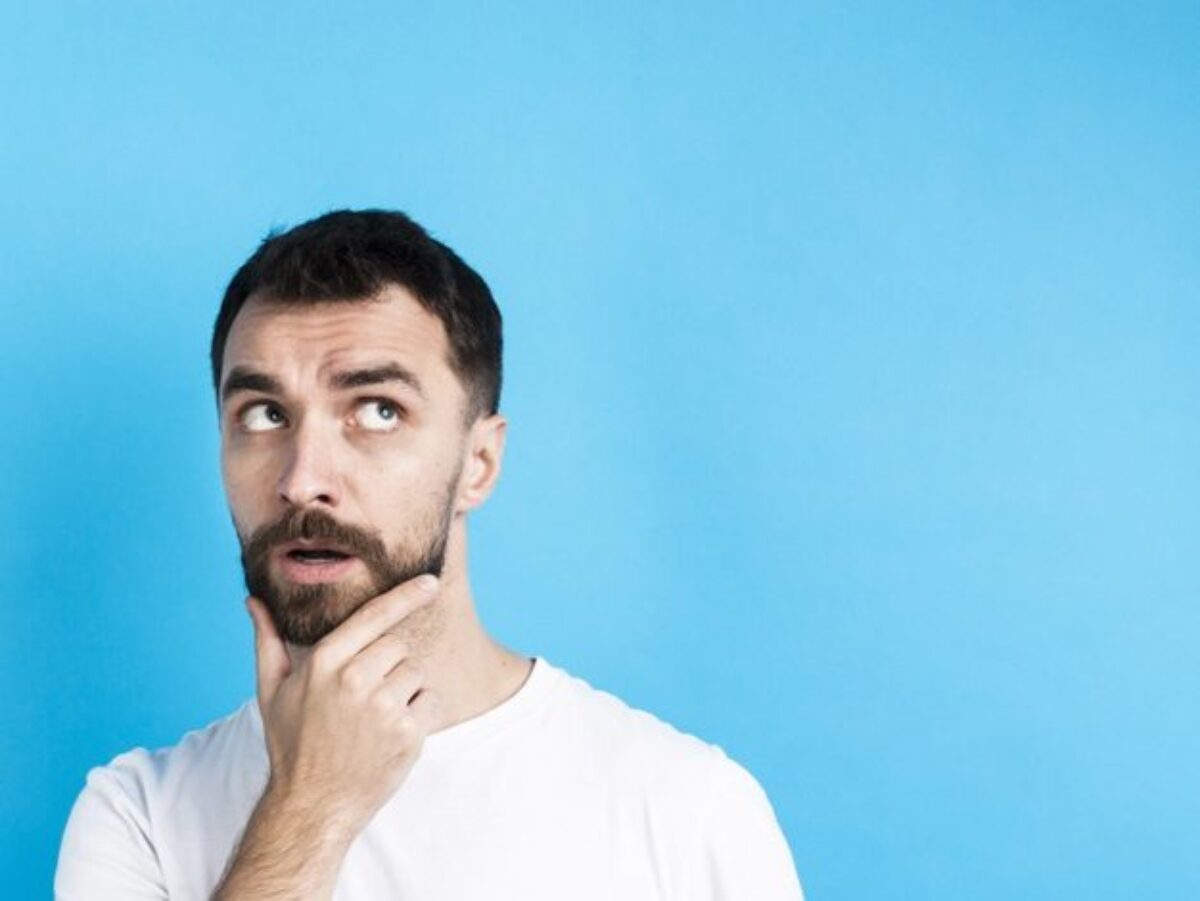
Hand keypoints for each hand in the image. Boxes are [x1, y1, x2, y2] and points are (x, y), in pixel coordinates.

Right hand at [245, 574, 442, 837]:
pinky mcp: (408, 732)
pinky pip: (431, 701)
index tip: (431, 582)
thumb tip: (253, 600)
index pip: (375, 615)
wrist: (313, 805)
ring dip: (403, 690)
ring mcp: (384, 707)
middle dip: (387, 665)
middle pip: (397, 645)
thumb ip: (268, 640)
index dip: (406, 595)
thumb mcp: (272, 691)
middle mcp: (355, 679)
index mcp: (325, 662)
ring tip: (373, 719)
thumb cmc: (292, 744)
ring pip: (415, 672)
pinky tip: (391, 734)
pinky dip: (420, 714)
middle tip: (363, 698)